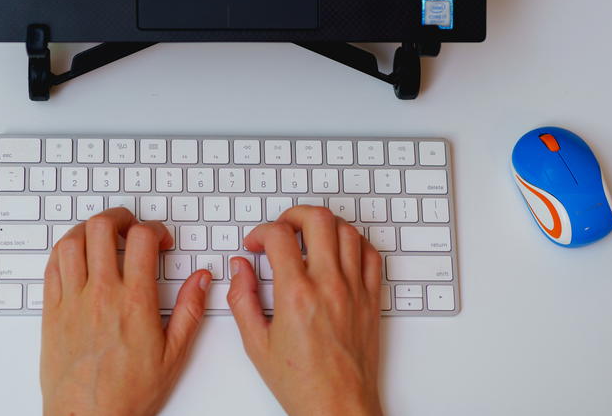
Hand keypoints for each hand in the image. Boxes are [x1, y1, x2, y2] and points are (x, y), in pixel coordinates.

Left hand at [40, 208, 211, 415]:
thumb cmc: (128, 393)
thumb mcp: (173, 355)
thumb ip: (191, 311)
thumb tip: (202, 280)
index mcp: (134, 301)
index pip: (142, 239)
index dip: (154, 229)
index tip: (160, 241)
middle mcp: (101, 294)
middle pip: (103, 228)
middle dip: (120, 217)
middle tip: (130, 226)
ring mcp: (72, 301)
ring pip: (72, 242)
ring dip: (88, 229)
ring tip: (101, 236)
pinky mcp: (51, 312)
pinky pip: (51, 267)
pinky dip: (64, 251)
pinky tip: (75, 256)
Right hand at [227, 206, 383, 415]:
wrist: (338, 407)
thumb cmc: (301, 383)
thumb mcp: (256, 343)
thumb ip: (242, 298)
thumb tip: (239, 268)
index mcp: (296, 295)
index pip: (279, 235)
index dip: (261, 232)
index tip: (256, 244)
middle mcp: (328, 285)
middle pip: (318, 219)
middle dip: (293, 215)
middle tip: (283, 228)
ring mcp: (354, 289)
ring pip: (347, 230)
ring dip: (324, 226)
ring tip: (309, 237)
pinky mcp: (372, 298)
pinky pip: (370, 254)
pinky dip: (354, 243)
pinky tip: (339, 251)